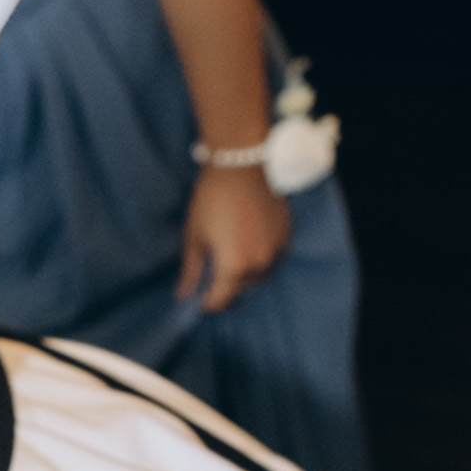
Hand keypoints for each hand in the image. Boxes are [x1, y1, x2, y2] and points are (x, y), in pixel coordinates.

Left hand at [176, 165, 290, 312]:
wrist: (241, 167)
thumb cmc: (212, 200)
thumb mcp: (195, 236)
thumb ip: (192, 270)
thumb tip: (184, 295)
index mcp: (234, 268)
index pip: (220, 301)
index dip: (207, 303)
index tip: (198, 297)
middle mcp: (259, 265)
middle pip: (240, 290)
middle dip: (225, 286)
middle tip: (212, 272)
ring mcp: (276, 252)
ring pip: (258, 277)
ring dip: (244, 274)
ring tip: (230, 255)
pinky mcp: (286, 238)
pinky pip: (272, 260)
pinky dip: (259, 258)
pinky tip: (247, 242)